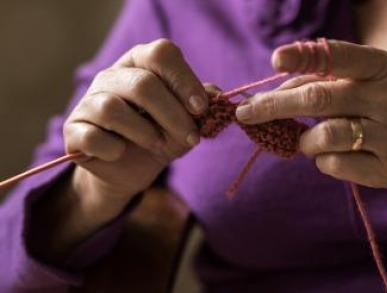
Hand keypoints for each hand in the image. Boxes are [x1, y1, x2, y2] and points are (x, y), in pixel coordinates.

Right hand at [65, 39, 206, 207]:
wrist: (130, 169)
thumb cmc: (160, 135)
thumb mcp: (187, 120)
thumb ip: (201, 103)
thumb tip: (218, 94)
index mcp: (141, 63)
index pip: (161, 54)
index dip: (184, 80)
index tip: (201, 108)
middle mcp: (111, 76)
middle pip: (142, 84)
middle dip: (173, 115)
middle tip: (191, 138)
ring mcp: (88, 101)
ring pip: (112, 108)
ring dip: (145, 132)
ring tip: (158, 144)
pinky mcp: (73, 130)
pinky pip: (92, 137)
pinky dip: (113, 149)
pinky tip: (121, 153)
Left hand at [237, 40, 386, 187]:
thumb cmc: (366, 104)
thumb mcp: (348, 83)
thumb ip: (311, 83)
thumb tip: (264, 101)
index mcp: (379, 67)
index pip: (337, 57)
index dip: (303, 57)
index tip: (275, 60)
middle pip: (319, 99)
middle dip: (276, 106)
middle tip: (246, 113)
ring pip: (324, 137)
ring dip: (305, 141)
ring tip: (309, 140)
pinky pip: (334, 165)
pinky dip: (322, 160)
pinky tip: (336, 155)